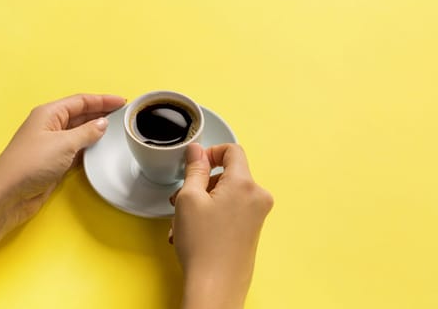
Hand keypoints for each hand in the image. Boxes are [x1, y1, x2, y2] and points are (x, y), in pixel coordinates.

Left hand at [0, 93, 125, 231]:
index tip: (122, 101)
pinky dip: (90, 146)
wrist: (9, 195)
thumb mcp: (64, 144)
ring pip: (80, 131)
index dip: (102, 100)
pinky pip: (77, 148)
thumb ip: (86, 132)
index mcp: (49, 114)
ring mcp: (53, 144)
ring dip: (97, 130)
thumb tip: (102, 124)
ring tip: (117, 129)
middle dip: (101, 112)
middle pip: (81, 114)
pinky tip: (102, 148)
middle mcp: (51, 125)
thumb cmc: (31, 164)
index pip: (81, 101)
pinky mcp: (55, 161)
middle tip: (123, 114)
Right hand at [171, 143, 272, 308]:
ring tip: (182, 222)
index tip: (195, 163)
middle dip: (201, 184)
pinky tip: (191, 232)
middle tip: (180, 199)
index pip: (232, 150)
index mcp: (245, 184)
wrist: (215, 287)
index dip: (211, 152)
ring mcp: (257, 215)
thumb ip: (194, 168)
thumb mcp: (189, 198)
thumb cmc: (203, 246)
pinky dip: (211, 214)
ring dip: (202, 202)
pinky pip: (230, 210)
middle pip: (227, 175)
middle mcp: (257, 197)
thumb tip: (196, 150)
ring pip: (225, 194)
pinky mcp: (252, 229)